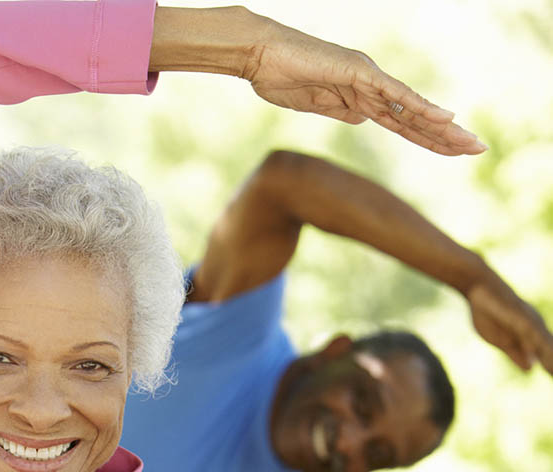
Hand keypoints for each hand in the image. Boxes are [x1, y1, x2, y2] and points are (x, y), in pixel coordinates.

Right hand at [245, 17, 485, 156]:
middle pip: (413, 116)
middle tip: (476, 150)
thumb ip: (339, 111)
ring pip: (410, 107)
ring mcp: (366, 79)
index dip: (426, 137)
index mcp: (358, 97)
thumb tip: (364, 120)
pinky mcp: (358, 73)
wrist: (260, 56)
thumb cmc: (279, 77)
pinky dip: (419, 106)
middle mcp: (369, 86)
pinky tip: (444, 118)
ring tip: (469, 142)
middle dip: (445, 136)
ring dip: (441, 127)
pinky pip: (394, 94)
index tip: (451, 151)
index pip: (400, 122)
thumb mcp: (313, 105)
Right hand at [467, 279, 552, 374]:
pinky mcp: (522, 317)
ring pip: (547, 344)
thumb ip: (516, 353)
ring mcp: (531, 322)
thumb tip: (531, 368)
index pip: (547, 354)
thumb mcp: (499, 340)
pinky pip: (535, 334)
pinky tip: (544, 358)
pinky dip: (542, 347)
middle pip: (550, 350)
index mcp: (530, 334)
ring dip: (552, 358)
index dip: (551, 367)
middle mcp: (536, 327)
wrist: (478, 289)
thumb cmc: (487, 312)